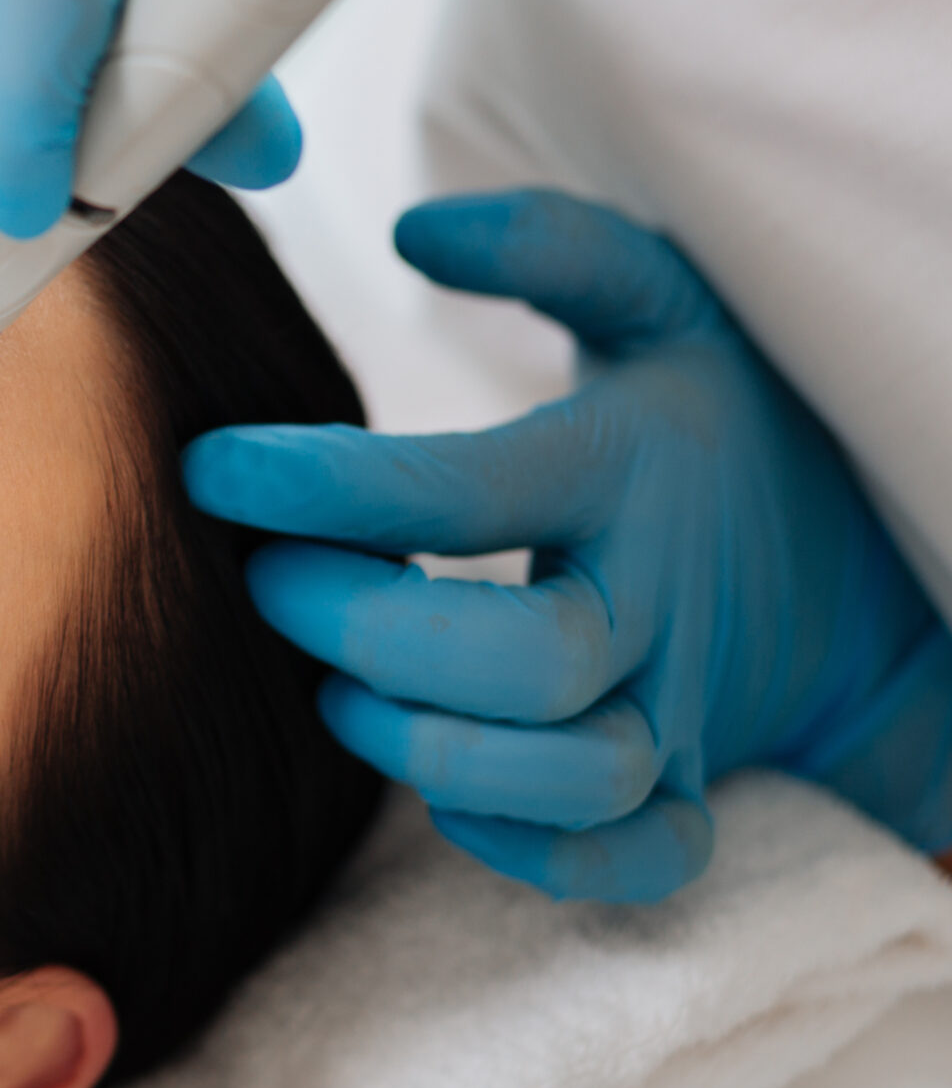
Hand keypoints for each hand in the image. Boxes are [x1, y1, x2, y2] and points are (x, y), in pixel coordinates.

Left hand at [182, 189, 951, 901]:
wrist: (876, 557)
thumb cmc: (715, 418)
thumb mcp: (662, 302)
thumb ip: (549, 247)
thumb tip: (414, 228)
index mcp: (631, 468)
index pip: (460, 489)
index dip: (320, 485)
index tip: (211, 465)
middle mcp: (658, 598)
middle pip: (524, 660)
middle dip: (370, 631)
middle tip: (267, 580)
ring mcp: (681, 705)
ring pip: (577, 774)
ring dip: (433, 749)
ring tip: (339, 690)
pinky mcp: (692, 787)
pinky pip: (633, 859)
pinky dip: (533, 850)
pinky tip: (446, 792)